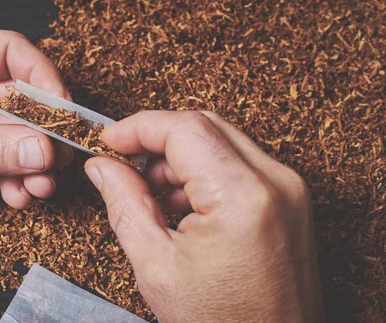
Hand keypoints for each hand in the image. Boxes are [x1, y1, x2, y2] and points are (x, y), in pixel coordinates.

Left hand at [0, 29, 72, 233]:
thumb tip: (44, 150)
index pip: (11, 52)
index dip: (43, 78)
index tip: (63, 112)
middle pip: (23, 95)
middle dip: (42, 133)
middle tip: (59, 160)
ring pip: (20, 131)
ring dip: (33, 161)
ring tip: (40, 187)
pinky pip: (7, 155)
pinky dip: (17, 176)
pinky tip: (19, 195)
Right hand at [84, 111, 322, 321]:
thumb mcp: (156, 266)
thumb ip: (124, 203)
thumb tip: (101, 166)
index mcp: (242, 197)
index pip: (184, 129)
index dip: (138, 127)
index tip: (109, 140)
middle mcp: (276, 182)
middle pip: (204, 125)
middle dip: (158, 139)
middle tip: (124, 163)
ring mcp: (289, 189)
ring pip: (221, 139)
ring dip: (179, 156)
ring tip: (152, 193)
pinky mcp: (290, 198)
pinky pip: (238, 161)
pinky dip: (203, 170)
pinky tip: (181, 202)